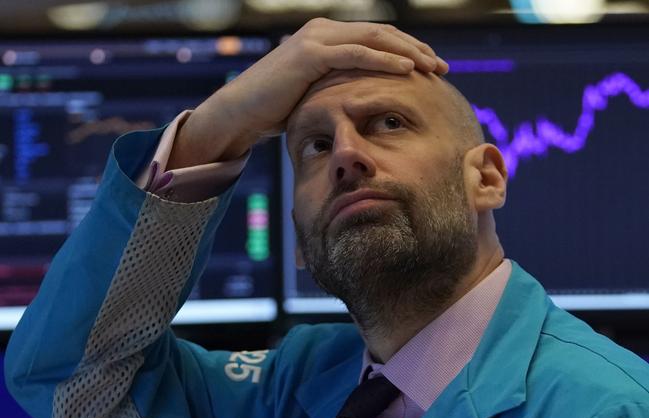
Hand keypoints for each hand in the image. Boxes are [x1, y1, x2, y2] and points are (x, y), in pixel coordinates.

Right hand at [168, 19, 447, 167]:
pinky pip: (356, 54)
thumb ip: (337, 87)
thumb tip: (362, 102)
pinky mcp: (310, 54)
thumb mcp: (314, 94)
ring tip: (433, 67)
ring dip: (408, 52)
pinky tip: (407, 70)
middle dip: (416, 49)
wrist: (241, 112)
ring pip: (374, 39)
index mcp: (327, 37)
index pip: (376, 38)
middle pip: (382, 33)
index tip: (431, 67)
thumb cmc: (275, 108)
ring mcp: (316, 39)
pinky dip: (384, 60)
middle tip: (442, 66)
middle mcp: (323, 30)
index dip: (406, 50)